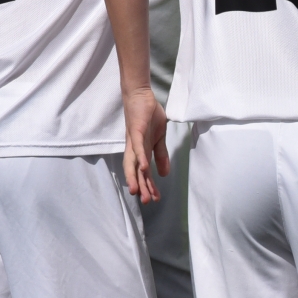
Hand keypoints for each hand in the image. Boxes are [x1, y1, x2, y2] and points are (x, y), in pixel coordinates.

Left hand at [122, 87, 170, 201]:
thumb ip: (161, 154)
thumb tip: (164, 173)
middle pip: (136, 172)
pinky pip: (138, 148)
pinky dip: (140, 159)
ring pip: (133, 163)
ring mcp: (134, 141)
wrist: (140, 95)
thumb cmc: (148, 115)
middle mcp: (135, 149)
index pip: (144, 173)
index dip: (149, 186)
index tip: (155, 198)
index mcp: (141, 151)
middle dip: (141, 187)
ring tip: (138, 192)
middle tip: (146, 202)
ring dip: (135, 178)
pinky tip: (143, 169)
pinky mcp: (136, 131)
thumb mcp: (159, 137)